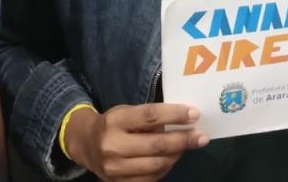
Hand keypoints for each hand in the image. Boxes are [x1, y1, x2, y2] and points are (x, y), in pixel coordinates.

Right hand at [65, 103, 207, 180]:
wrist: (85, 145)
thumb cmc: (112, 124)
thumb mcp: (126, 112)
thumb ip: (150, 118)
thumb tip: (183, 121)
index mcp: (115, 120)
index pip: (150, 116)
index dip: (175, 115)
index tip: (195, 114)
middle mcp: (113, 146)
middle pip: (156, 145)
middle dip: (183, 140)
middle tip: (202, 136)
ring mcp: (114, 169)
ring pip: (156, 165)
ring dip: (177, 155)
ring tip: (189, 146)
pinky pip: (150, 179)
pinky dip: (166, 168)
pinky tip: (173, 158)